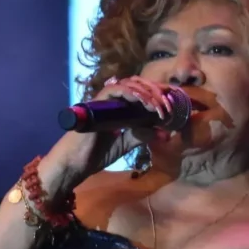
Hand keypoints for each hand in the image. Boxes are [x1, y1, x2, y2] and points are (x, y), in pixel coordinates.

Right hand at [41, 76, 171, 193]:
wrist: (76, 164)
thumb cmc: (96, 154)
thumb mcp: (126, 143)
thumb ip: (142, 135)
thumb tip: (165, 133)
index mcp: (120, 107)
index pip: (142, 92)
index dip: (158, 94)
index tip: (172, 105)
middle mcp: (113, 100)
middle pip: (138, 84)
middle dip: (156, 93)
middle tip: (167, 108)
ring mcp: (105, 100)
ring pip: (129, 84)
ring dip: (147, 94)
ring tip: (158, 108)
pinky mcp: (97, 103)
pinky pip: (115, 90)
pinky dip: (132, 94)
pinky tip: (144, 104)